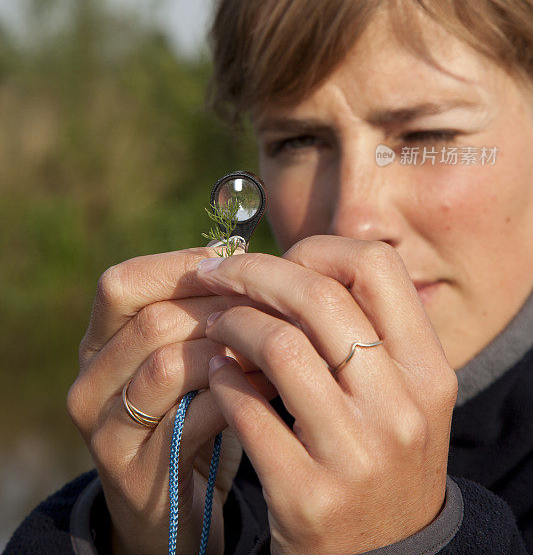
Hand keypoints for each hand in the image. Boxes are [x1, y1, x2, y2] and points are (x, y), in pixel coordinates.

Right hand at [67, 247, 276, 554]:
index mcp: (98, 345)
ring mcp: (106, 431)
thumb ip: (196, 311)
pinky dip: (239, 395)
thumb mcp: (183, 358)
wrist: (171, 514)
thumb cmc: (190, 417)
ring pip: (168, 365)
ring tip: (275, 345)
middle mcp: (89, 384)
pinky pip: (193, 417)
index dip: (178, 266)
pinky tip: (272, 389)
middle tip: (271, 307)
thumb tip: (240, 251)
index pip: (121, 283)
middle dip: (219, 309)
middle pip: (151, 320)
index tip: (233, 261)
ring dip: (230, 350)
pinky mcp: (137, 473)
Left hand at [197, 236, 457, 554]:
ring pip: (280, 347)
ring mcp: (357, 456)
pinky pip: (247, 410)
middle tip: (220, 275)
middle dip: (256, 274)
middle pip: (320, 298)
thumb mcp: (399, 394)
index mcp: (429, 370)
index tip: (282, 260)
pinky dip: (222, 379)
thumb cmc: (380, 458)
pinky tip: (217, 375)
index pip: (377, 267)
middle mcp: (402, 409)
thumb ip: (362, 330)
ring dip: (232, 324)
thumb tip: (290, 264)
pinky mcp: (307, 497)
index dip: (319, 250)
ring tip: (215, 323)